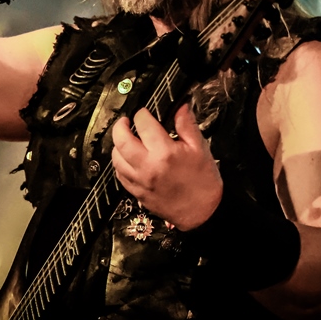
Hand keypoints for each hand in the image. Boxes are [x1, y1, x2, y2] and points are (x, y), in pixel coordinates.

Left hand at [112, 103, 222, 230]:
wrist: (203, 213)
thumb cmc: (204, 180)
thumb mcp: (200, 148)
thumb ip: (187, 124)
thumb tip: (180, 106)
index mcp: (165, 152)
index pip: (143, 123)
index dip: (142, 113)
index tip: (145, 112)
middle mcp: (148, 166)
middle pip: (121, 139)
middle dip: (121, 125)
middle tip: (126, 121)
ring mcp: (139, 181)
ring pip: (116, 157)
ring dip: (118, 144)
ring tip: (126, 139)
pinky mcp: (137, 192)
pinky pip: (119, 174)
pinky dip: (120, 163)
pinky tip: (128, 158)